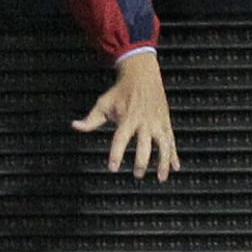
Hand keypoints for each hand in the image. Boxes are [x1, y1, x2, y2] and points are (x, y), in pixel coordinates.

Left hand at [74, 48, 178, 181]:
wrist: (142, 73)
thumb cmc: (120, 91)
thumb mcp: (103, 103)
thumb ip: (90, 120)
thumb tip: (75, 126)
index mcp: (128, 118)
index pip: (120, 139)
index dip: (116, 154)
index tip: (113, 168)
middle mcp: (144, 122)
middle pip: (144, 145)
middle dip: (142, 161)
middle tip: (137, 175)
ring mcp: (157, 122)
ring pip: (164, 145)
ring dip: (163, 162)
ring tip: (161, 178)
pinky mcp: (166, 122)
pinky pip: (172, 141)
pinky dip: (174, 155)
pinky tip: (175, 167)